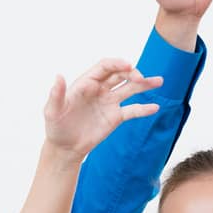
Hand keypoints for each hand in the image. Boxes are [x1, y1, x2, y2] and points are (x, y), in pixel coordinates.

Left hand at [42, 60, 160, 161]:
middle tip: (140, 79)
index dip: (117, 64)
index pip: (105, 67)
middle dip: (132, 73)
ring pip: (130, 88)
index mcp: (86, 83)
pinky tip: (155, 107)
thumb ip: (56, 94)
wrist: (64, 148)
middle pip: (120, 74)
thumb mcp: (52, 111)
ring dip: (144, 84)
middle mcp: (100, 89)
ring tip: (159, 81)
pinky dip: (144, 109)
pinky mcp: (115, 117)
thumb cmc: (56, 128)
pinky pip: (133, 110)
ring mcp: (109, 102)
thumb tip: (58, 76)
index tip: (129, 66)